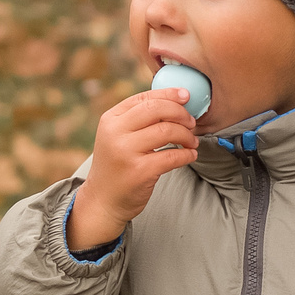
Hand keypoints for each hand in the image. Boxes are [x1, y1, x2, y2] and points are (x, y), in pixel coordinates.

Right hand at [66, 89, 198, 253]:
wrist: (103, 201)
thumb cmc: (117, 165)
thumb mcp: (117, 137)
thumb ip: (137, 119)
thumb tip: (175, 102)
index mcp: (110, 119)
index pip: (144, 98)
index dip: (169, 94)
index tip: (186, 96)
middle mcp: (115, 132)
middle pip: (156, 109)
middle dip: (180, 112)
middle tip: (192, 122)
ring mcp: (126, 152)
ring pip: (167, 131)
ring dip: (186, 135)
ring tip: (192, 142)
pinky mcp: (139, 171)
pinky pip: (172, 156)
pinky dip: (186, 154)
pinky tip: (190, 155)